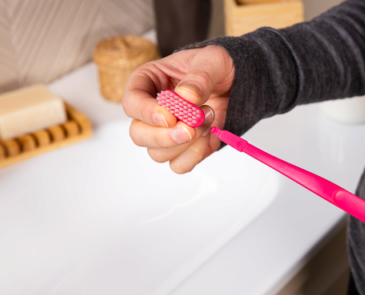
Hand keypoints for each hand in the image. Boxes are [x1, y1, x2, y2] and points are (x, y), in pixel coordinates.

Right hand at [122, 45, 234, 173]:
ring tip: (208, 116)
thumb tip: (186, 97)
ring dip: (187, 142)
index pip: (131, 103)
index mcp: (146, 82)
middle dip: (165, 137)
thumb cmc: (214, 66)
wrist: (233, 82)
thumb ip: (199, 77)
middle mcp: (150, 111)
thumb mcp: (212, 60)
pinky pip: (179, 165)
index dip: (147, 113)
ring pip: (158, 153)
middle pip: (138, 135)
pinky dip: (195, 155)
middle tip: (192, 128)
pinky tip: (209, 135)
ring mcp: (164, 132)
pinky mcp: (183, 148)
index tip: (170, 117)